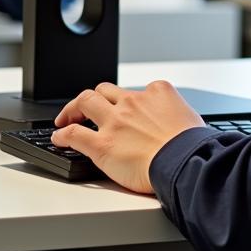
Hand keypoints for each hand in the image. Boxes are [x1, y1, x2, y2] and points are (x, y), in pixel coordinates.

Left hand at [51, 80, 206, 192]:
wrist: (185, 161)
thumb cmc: (192, 145)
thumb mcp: (190, 118)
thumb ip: (176, 116)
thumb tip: (178, 126)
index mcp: (157, 92)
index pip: (137, 91)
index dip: (129, 102)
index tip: (125, 111)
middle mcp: (133, 102)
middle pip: (104, 90)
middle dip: (93, 97)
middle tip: (85, 108)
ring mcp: (115, 121)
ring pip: (85, 101)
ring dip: (73, 108)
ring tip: (65, 118)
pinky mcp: (102, 145)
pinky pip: (73, 135)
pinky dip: (62, 134)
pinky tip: (58, 138)